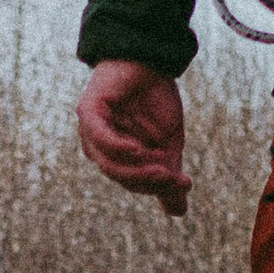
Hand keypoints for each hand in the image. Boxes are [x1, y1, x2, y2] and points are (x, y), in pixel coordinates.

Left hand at [77, 60, 189, 215]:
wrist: (150, 59)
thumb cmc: (155, 99)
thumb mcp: (168, 143)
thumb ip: (169, 174)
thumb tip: (180, 213)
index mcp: (115, 157)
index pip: (132, 181)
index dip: (157, 186)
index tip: (184, 184)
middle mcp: (99, 148)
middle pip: (121, 176)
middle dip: (149, 181)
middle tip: (175, 180)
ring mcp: (90, 131)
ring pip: (109, 163)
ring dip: (137, 170)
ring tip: (163, 168)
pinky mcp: (89, 111)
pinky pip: (99, 137)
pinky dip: (117, 147)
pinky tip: (137, 151)